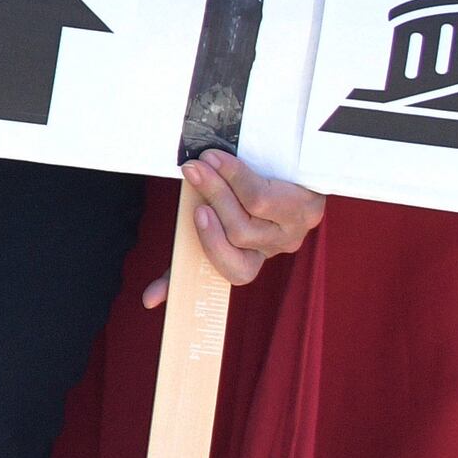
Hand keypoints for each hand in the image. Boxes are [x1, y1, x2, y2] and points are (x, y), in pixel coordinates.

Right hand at [141, 149, 325, 302]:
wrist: (298, 157)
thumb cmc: (254, 183)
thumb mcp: (220, 206)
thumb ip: (191, 235)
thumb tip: (151, 299)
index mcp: (252, 253)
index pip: (227, 275)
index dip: (190, 283)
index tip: (152, 298)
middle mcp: (273, 247)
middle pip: (234, 240)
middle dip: (208, 204)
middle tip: (189, 172)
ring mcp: (292, 232)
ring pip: (245, 224)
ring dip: (219, 188)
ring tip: (204, 161)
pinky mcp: (306, 211)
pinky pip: (262, 201)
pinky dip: (237, 178)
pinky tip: (223, 161)